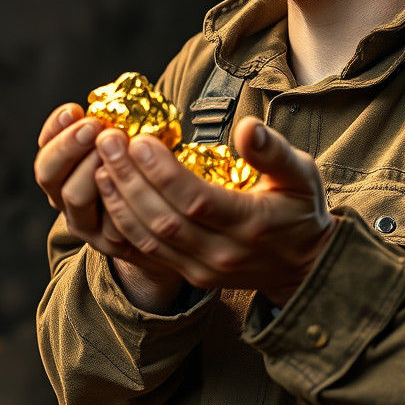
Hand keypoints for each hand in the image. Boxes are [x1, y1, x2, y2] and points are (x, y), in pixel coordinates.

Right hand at [34, 104, 184, 310]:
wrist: (160, 225)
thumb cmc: (141, 172)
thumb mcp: (121, 148)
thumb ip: (114, 128)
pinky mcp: (112, 244)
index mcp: (61, 173)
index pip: (44, 149)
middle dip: (70, 145)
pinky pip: (109, 220)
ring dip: (92, 167)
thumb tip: (125, 93)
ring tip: (119, 148)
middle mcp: (64, 200)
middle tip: (96, 127)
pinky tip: (136, 181)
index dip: (55, 129)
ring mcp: (86, 224)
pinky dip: (119, 198)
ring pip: (74, 196)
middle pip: (48, 174)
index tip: (74, 110)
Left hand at [93, 115, 337, 305]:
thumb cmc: (301, 211)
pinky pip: (147, 252)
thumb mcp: (301, 175)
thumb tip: (247, 128)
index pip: (197, 200)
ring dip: (120, 199)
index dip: (163, 172)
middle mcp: (223, 253)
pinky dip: (123, 221)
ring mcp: (203, 270)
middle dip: (130, 179)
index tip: (140, 140)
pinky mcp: (191, 276)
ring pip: (150, 238)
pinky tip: (108, 193)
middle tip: (108, 142)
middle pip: (164, 219)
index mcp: (251, 224)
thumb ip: (273, 151)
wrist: (304, 267)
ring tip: (100, 162)